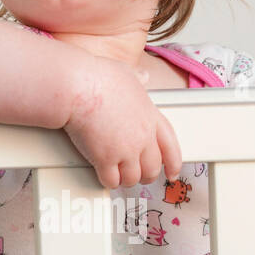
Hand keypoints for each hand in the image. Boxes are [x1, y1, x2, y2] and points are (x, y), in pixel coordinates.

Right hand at [63, 58, 183, 188]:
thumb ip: (137, 78)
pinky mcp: (105, 158)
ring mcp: (125, 150)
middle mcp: (142, 137)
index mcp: (150, 116)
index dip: (174, 162)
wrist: (80, 87)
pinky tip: (104, 176)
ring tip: (119, 176)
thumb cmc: (99, 78)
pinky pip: (111, 180)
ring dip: (126, 180)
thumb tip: (142, 76)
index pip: (170, 146)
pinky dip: (108, 181)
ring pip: (132, 178)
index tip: (172, 171)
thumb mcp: (126, 73)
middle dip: (146, 175)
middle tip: (140, 176)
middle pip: (152, 167)